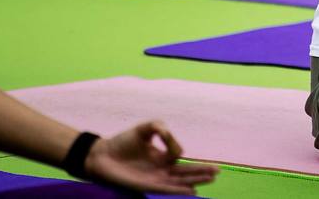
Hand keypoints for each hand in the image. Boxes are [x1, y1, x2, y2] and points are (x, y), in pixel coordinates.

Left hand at [83, 121, 217, 195]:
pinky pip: (166, 189)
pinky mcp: (146, 186)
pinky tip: (191, 190)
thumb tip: (173, 142)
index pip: (180, 158)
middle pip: (186, 172)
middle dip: (202, 172)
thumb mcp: (146, 128)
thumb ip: (162, 130)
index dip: (187, 155)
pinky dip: (179, 190)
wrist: (101, 154)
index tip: (195, 154)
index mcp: (161, 157)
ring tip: (211, 180)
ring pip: (180, 181)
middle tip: (218, 172)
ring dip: (195, 181)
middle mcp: (160, 170)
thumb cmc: (122, 141)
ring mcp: (154, 179)